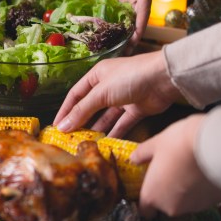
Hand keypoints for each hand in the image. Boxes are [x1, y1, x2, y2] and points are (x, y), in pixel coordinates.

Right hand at [54, 51, 179, 136]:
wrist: (164, 78)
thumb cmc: (130, 77)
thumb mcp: (101, 93)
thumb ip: (82, 110)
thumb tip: (62, 126)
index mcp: (98, 75)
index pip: (76, 94)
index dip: (66, 110)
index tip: (57, 127)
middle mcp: (109, 85)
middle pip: (91, 106)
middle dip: (81, 122)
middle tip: (70, 139)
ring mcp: (123, 98)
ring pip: (106, 117)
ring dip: (97, 129)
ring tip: (86, 144)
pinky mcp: (137, 109)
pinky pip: (122, 124)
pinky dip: (115, 133)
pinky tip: (106, 144)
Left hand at [96, 0, 153, 45]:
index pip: (144, 9)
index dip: (139, 26)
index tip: (134, 42)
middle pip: (139, 16)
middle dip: (133, 34)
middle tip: (125, 52)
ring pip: (131, 16)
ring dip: (127, 31)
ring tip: (119, 48)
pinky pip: (123, 10)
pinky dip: (120, 22)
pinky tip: (113, 34)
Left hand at [131, 115, 220, 216]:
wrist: (213, 144)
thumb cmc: (179, 144)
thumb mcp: (155, 144)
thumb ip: (141, 155)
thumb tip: (134, 158)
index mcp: (152, 195)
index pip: (145, 210)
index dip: (148, 200)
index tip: (152, 189)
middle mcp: (171, 207)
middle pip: (166, 205)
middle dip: (168, 192)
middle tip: (172, 172)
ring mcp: (193, 207)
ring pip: (186, 202)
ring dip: (186, 191)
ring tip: (189, 170)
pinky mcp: (212, 202)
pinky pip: (204, 197)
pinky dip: (203, 189)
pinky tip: (203, 173)